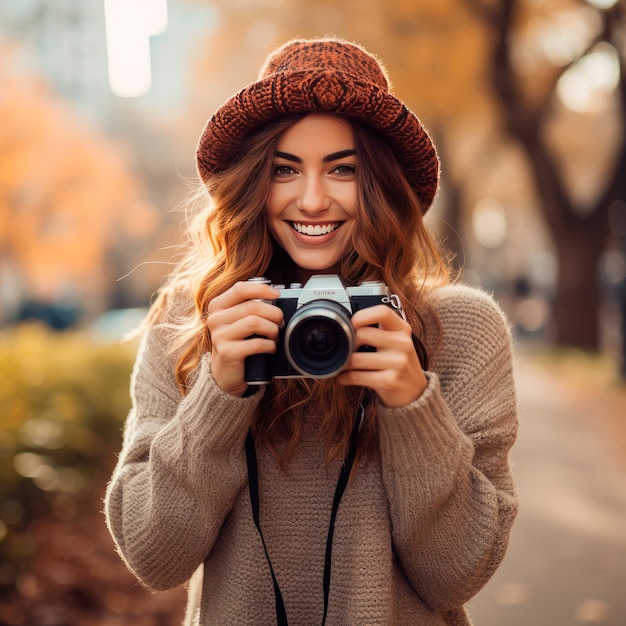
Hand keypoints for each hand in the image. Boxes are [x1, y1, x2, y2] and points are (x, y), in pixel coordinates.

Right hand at [205, 281, 282, 396]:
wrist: (225, 372)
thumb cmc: (236, 342)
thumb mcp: (237, 320)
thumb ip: (249, 306)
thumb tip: (274, 296)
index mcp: (217, 306)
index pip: (240, 289)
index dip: (262, 289)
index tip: (277, 294)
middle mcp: (215, 319)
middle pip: (252, 306)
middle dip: (273, 313)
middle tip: (280, 321)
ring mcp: (219, 336)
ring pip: (254, 322)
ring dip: (272, 329)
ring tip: (275, 335)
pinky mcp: (228, 352)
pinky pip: (256, 343)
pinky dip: (269, 345)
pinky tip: (271, 348)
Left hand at [337, 305, 426, 406]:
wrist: (415, 392)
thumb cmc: (399, 363)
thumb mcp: (396, 342)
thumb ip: (379, 331)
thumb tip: (346, 327)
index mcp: (402, 329)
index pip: (382, 312)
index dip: (362, 316)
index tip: (352, 324)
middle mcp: (402, 343)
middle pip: (362, 334)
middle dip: (348, 343)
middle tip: (346, 349)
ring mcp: (397, 363)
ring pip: (355, 358)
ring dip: (343, 363)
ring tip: (344, 365)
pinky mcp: (389, 381)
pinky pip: (355, 376)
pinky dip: (344, 378)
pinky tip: (345, 378)